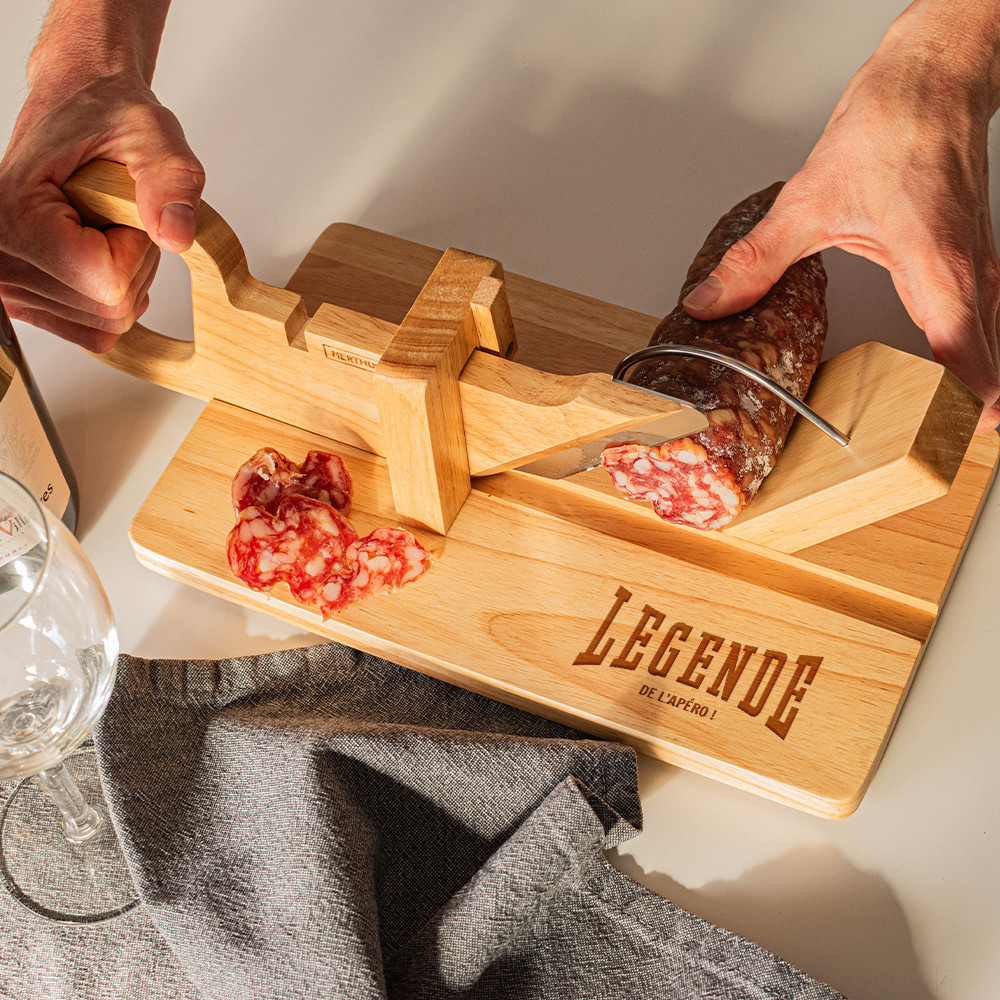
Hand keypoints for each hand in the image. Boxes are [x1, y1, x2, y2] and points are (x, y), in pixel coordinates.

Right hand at [0, 72, 203, 352]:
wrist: (78, 104)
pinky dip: (112, 296)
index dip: (136, 245)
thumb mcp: (153, 134)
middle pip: (111, 309)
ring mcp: (11, 287)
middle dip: (134, 263)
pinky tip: (96, 252)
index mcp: (14, 215)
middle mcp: (0, 257)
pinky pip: (97, 331)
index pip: (109, 282)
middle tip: (112, 212)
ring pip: (107, 323)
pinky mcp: (28, 302)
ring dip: (125, 277)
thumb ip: (172, 180)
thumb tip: (178, 236)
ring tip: (101, 224)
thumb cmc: (105, 114)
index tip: (118, 203)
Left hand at [681, 5, 999, 432]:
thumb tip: (711, 304)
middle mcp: (970, 276)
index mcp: (938, 271)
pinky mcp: (974, 261)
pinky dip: (967, 357)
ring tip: (925, 425)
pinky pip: (983, 324)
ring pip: (992, 347)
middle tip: (920, 451)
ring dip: (968, 389)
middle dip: (961, 418)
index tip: (939, 448)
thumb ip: (756, 261)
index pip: (969, 362)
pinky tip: (933, 371)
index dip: (960, 415)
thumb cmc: (893, 126)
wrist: (933, 80)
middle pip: (991, 369)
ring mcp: (980, 270)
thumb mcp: (808, 202)